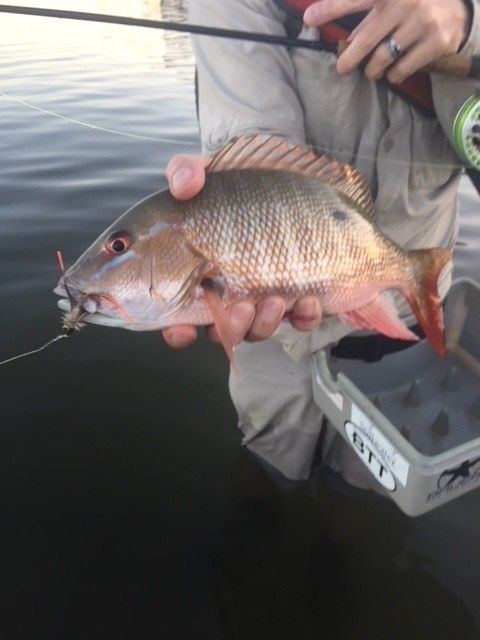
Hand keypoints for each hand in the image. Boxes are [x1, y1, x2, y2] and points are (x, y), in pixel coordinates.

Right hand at [162, 154, 322, 348]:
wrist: (293, 178)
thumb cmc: (238, 183)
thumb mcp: (209, 171)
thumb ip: (185, 171)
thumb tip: (183, 185)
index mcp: (197, 276)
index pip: (179, 318)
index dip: (177, 331)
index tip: (183, 329)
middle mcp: (227, 294)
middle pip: (221, 331)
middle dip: (230, 328)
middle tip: (241, 308)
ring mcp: (262, 298)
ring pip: (258, 330)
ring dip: (264, 324)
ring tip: (275, 300)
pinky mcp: (297, 296)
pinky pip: (300, 321)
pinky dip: (304, 317)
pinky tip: (309, 300)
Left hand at [303, 0, 470, 83]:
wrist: (459, 9)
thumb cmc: (415, 5)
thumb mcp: (392, 2)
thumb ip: (369, 16)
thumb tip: (344, 42)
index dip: (331, 8)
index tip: (309, 18)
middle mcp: (405, 3)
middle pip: (366, 38)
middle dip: (350, 58)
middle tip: (342, 68)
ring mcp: (422, 23)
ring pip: (383, 58)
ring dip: (373, 70)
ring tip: (373, 71)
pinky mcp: (435, 43)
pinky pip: (402, 69)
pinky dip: (393, 75)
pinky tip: (393, 73)